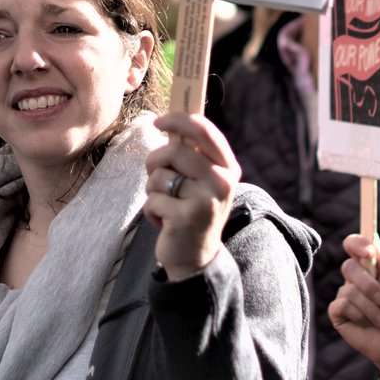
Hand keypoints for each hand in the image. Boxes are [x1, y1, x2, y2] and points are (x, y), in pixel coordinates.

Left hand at [144, 113, 238, 282]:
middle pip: (173, 152)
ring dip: (153, 190)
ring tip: (167, 204)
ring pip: (158, 176)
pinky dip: (152, 211)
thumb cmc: (192, 210)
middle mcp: (222, 182)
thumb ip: (192, 154)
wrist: (196, 258)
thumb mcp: (201, 181)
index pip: (203, 130)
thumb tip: (169, 121)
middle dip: (155, 162)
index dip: (178, 120)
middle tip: (155, 175)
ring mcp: (205, 201)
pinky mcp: (185, 218)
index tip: (159, 122)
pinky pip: (152, 200)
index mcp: (228, 168)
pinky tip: (166, 222)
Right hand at [328, 233, 379, 379]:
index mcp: (369, 268)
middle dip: (370, 285)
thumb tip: (373, 242)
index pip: (354, 245)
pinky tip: (366, 323)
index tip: (368, 251)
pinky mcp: (337, 313)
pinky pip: (342, 305)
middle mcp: (354, 279)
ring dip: (371, 307)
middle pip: (348, 266)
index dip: (356, 243)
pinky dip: (359, 315)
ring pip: (348, 289)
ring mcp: (344, 296)